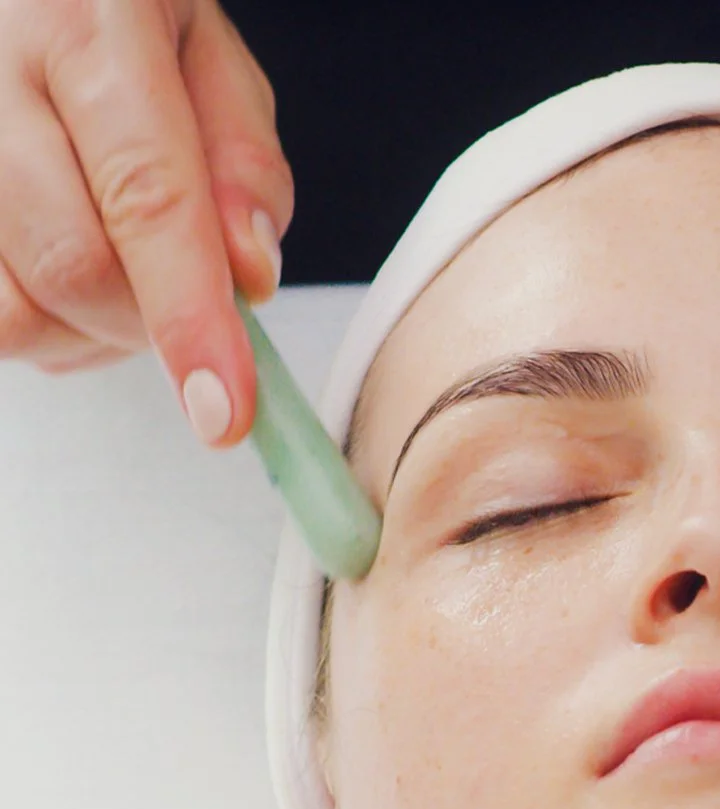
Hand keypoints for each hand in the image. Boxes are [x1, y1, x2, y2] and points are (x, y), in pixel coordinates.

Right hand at [0, 0, 292, 445]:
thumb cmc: (115, 17)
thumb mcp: (208, 55)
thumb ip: (243, 163)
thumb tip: (250, 278)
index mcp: (84, 25)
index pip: (146, 199)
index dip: (189, 319)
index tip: (223, 412)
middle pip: (75, 270)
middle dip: (151, 321)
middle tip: (182, 291)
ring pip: (14, 313)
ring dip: (88, 332)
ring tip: (115, 268)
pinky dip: (42, 324)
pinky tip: (59, 269)